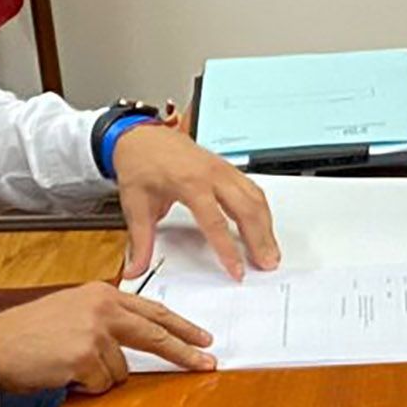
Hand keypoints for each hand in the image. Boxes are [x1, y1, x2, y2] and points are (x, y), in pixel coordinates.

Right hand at [0, 282, 215, 394]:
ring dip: (99, 376)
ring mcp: (95, 332)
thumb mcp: (72, 311)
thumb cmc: (27, 334)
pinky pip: (101, 384)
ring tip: (67, 366)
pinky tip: (61, 374)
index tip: (202, 338)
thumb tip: (138, 338)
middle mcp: (103, 308)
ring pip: (121, 370)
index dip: (180, 326)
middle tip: (206, 362)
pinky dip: (84, 387)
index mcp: (102, 294)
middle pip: (156, 334)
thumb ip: (105, 319)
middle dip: (184, 351)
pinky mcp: (85, 357)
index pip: (153, 310)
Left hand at [112, 123, 278, 280]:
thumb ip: (140, 241)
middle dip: (260, 239)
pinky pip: (253, 189)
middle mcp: (212, 174)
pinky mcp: (228, 168)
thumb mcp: (135, 204)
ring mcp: (224, 169)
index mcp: (190, 183)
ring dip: (266, 226)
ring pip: (255, 198)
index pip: (216, 222)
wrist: (142, 136)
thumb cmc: (140, 164)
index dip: (228, 250)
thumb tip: (135, 269)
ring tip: (271, 250)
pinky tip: (265, 225)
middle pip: (246, 209)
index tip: (237, 270)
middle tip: (267, 264)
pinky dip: (262, 210)